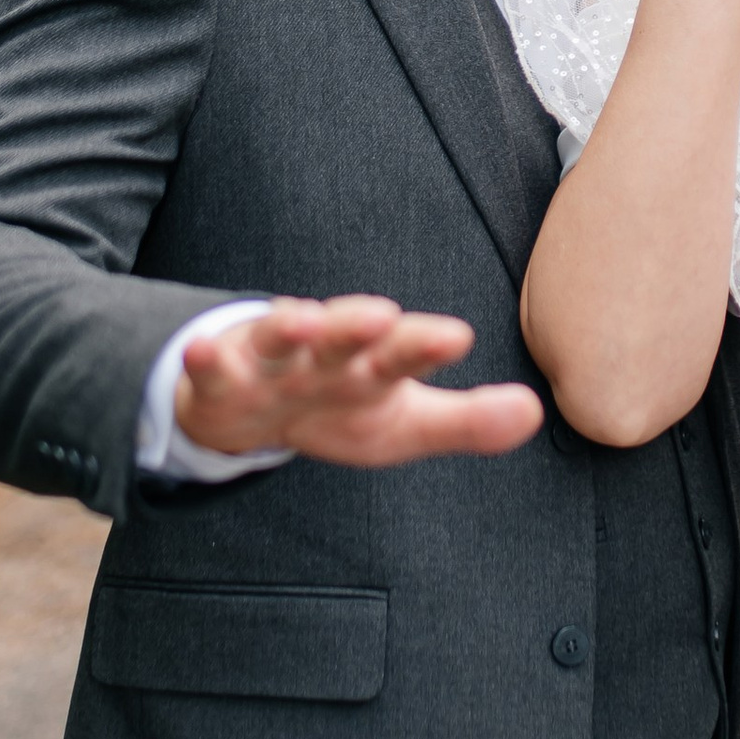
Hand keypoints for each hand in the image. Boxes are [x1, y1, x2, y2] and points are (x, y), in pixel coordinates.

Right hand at [172, 295, 539, 466]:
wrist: (248, 406)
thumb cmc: (337, 407)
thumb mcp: (404, 424)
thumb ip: (467, 421)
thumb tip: (536, 413)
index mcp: (371, 366)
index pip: (403, 352)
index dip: (426, 345)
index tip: (459, 337)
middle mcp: (324, 354)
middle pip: (344, 336)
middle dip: (359, 324)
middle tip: (382, 314)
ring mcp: (270, 361)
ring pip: (279, 339)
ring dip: (289, 328)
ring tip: (302, 318)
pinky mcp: (221, 376)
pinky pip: (212, 368)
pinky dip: (206, 360)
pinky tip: (202, 354)